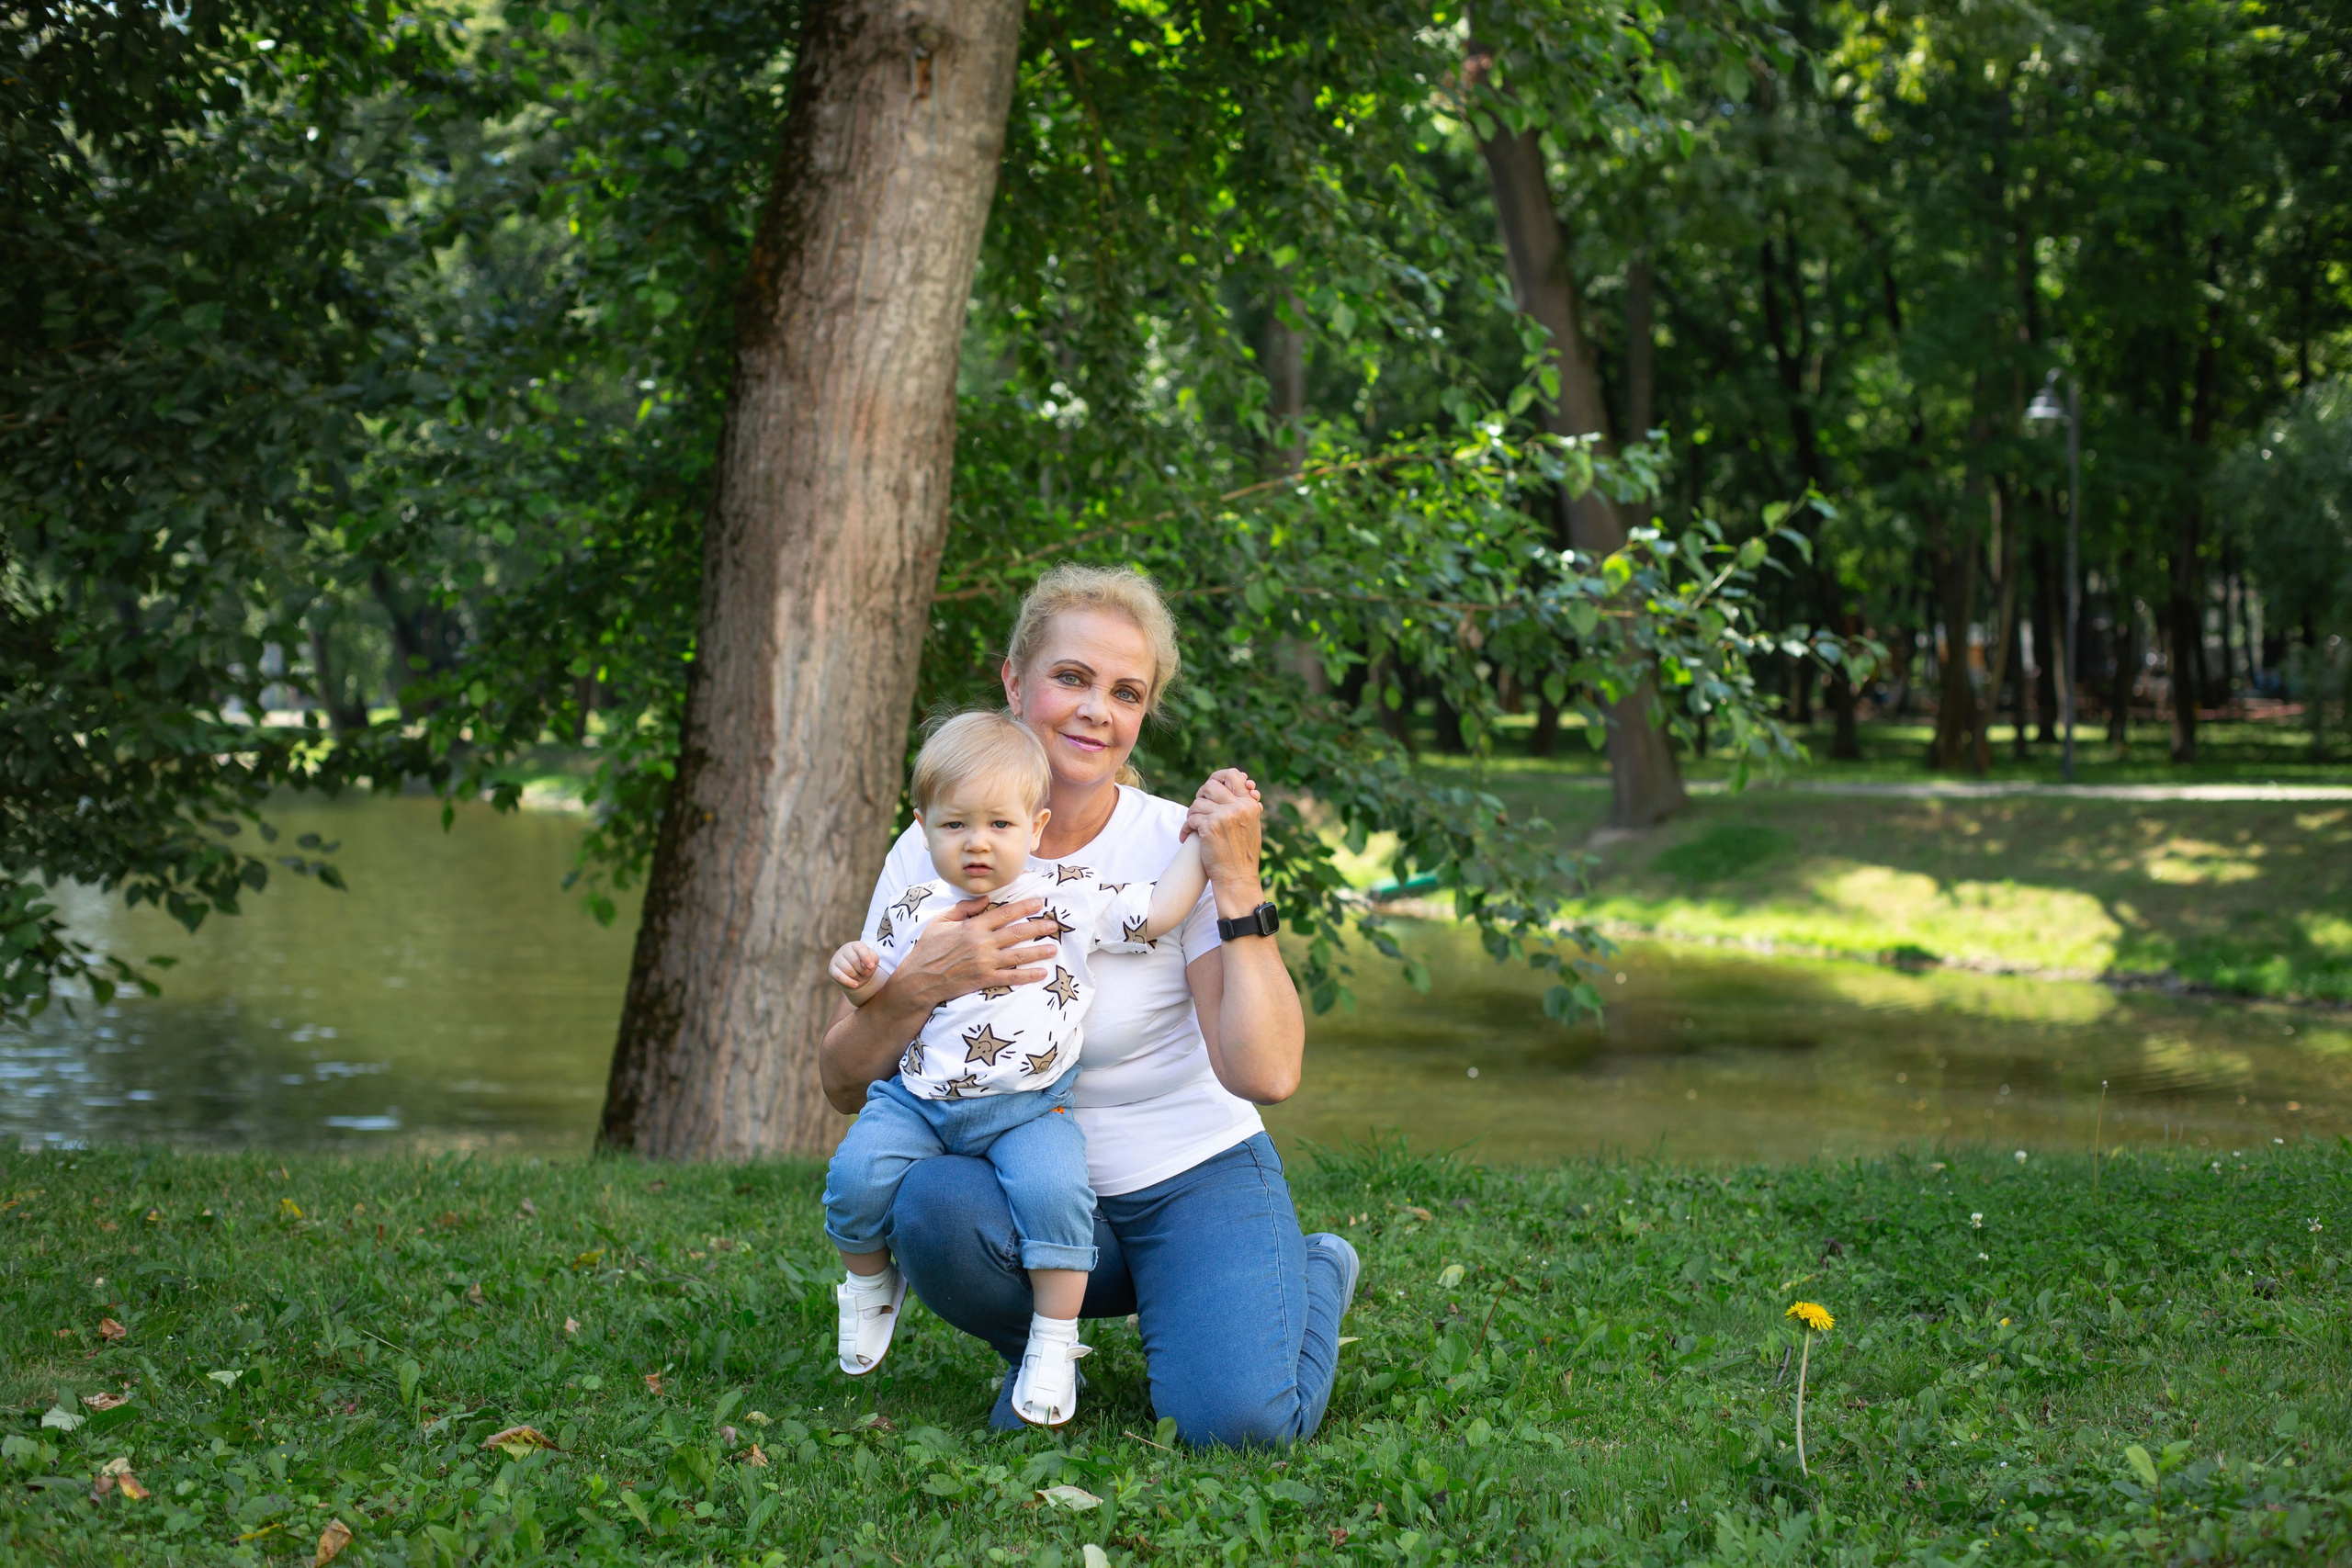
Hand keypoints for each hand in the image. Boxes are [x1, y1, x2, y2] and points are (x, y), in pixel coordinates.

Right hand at [828, 941, 880, 994]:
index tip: (871, 966)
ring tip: (859, 976)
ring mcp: (837, 958)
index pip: (860, 949)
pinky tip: (855, 985)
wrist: (858, 976)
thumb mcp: (874, 960)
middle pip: (854, 961)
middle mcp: (845, 949)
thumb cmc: (866, 965)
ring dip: (857, 976)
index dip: (866, 958)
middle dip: (862, 970)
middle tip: (865, 973)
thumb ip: (873, 959)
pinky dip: (849, 982)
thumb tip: (866, 965)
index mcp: (856, 945)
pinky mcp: (832, 969)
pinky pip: (839, 976)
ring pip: (847, 969)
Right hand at [889, 895, 1057, 1007]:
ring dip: (1038, 951)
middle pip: (1017, 933)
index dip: (1024, 907)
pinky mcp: (985, 980)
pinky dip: (1028, 975)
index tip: (1039, 902)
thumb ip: (963, 908)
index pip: (1004, 913)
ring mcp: (985, 962)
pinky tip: (1041, 972)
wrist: (919, 979)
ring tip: (1053, 948)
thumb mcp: (941, 921)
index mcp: (973, 926)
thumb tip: (984, 899)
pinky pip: (1011, 977)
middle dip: (1038, 927)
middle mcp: (982, 943)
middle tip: (1054, 924)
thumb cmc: (928, 948)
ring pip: (1018, 955)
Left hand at [1183, 768, 1265, 906]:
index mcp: (1250, 805)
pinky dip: (1186, 827)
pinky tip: (1187, 836)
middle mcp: (1239, 807)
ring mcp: (1224, 816)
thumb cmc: (1242, 855)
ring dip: (1192, 814)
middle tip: (1199, 809)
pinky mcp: (1210, 827)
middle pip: (1211, 785)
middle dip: (1200, 796)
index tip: (1209, 790)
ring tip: (1193, 826)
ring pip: (1198, 802)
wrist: (1237, 879)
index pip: (1233, 775)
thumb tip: (1245, 781)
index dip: (1218, 777)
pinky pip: (1191, 817)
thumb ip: (1246, 805)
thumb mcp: (1251, 826)